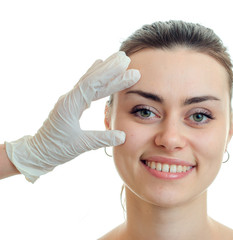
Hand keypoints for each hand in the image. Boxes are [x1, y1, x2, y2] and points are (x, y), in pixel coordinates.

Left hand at [5, 52, 139, 182]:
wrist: (38, 152)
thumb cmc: (56, 149)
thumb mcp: (80, 146)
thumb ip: (102, 140)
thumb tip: (123, 136)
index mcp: (70, 105)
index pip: (94, 87)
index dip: (113, 78)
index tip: (130, 72)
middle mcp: (69, 98)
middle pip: (91, 78)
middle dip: (109, 68)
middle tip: (125, 57)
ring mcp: (70, 100)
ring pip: (89, 80)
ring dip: (104, 69)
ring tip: (117, 59)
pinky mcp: (72, 104)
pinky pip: (86, 87)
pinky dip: (96, 77)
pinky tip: (99, 68)